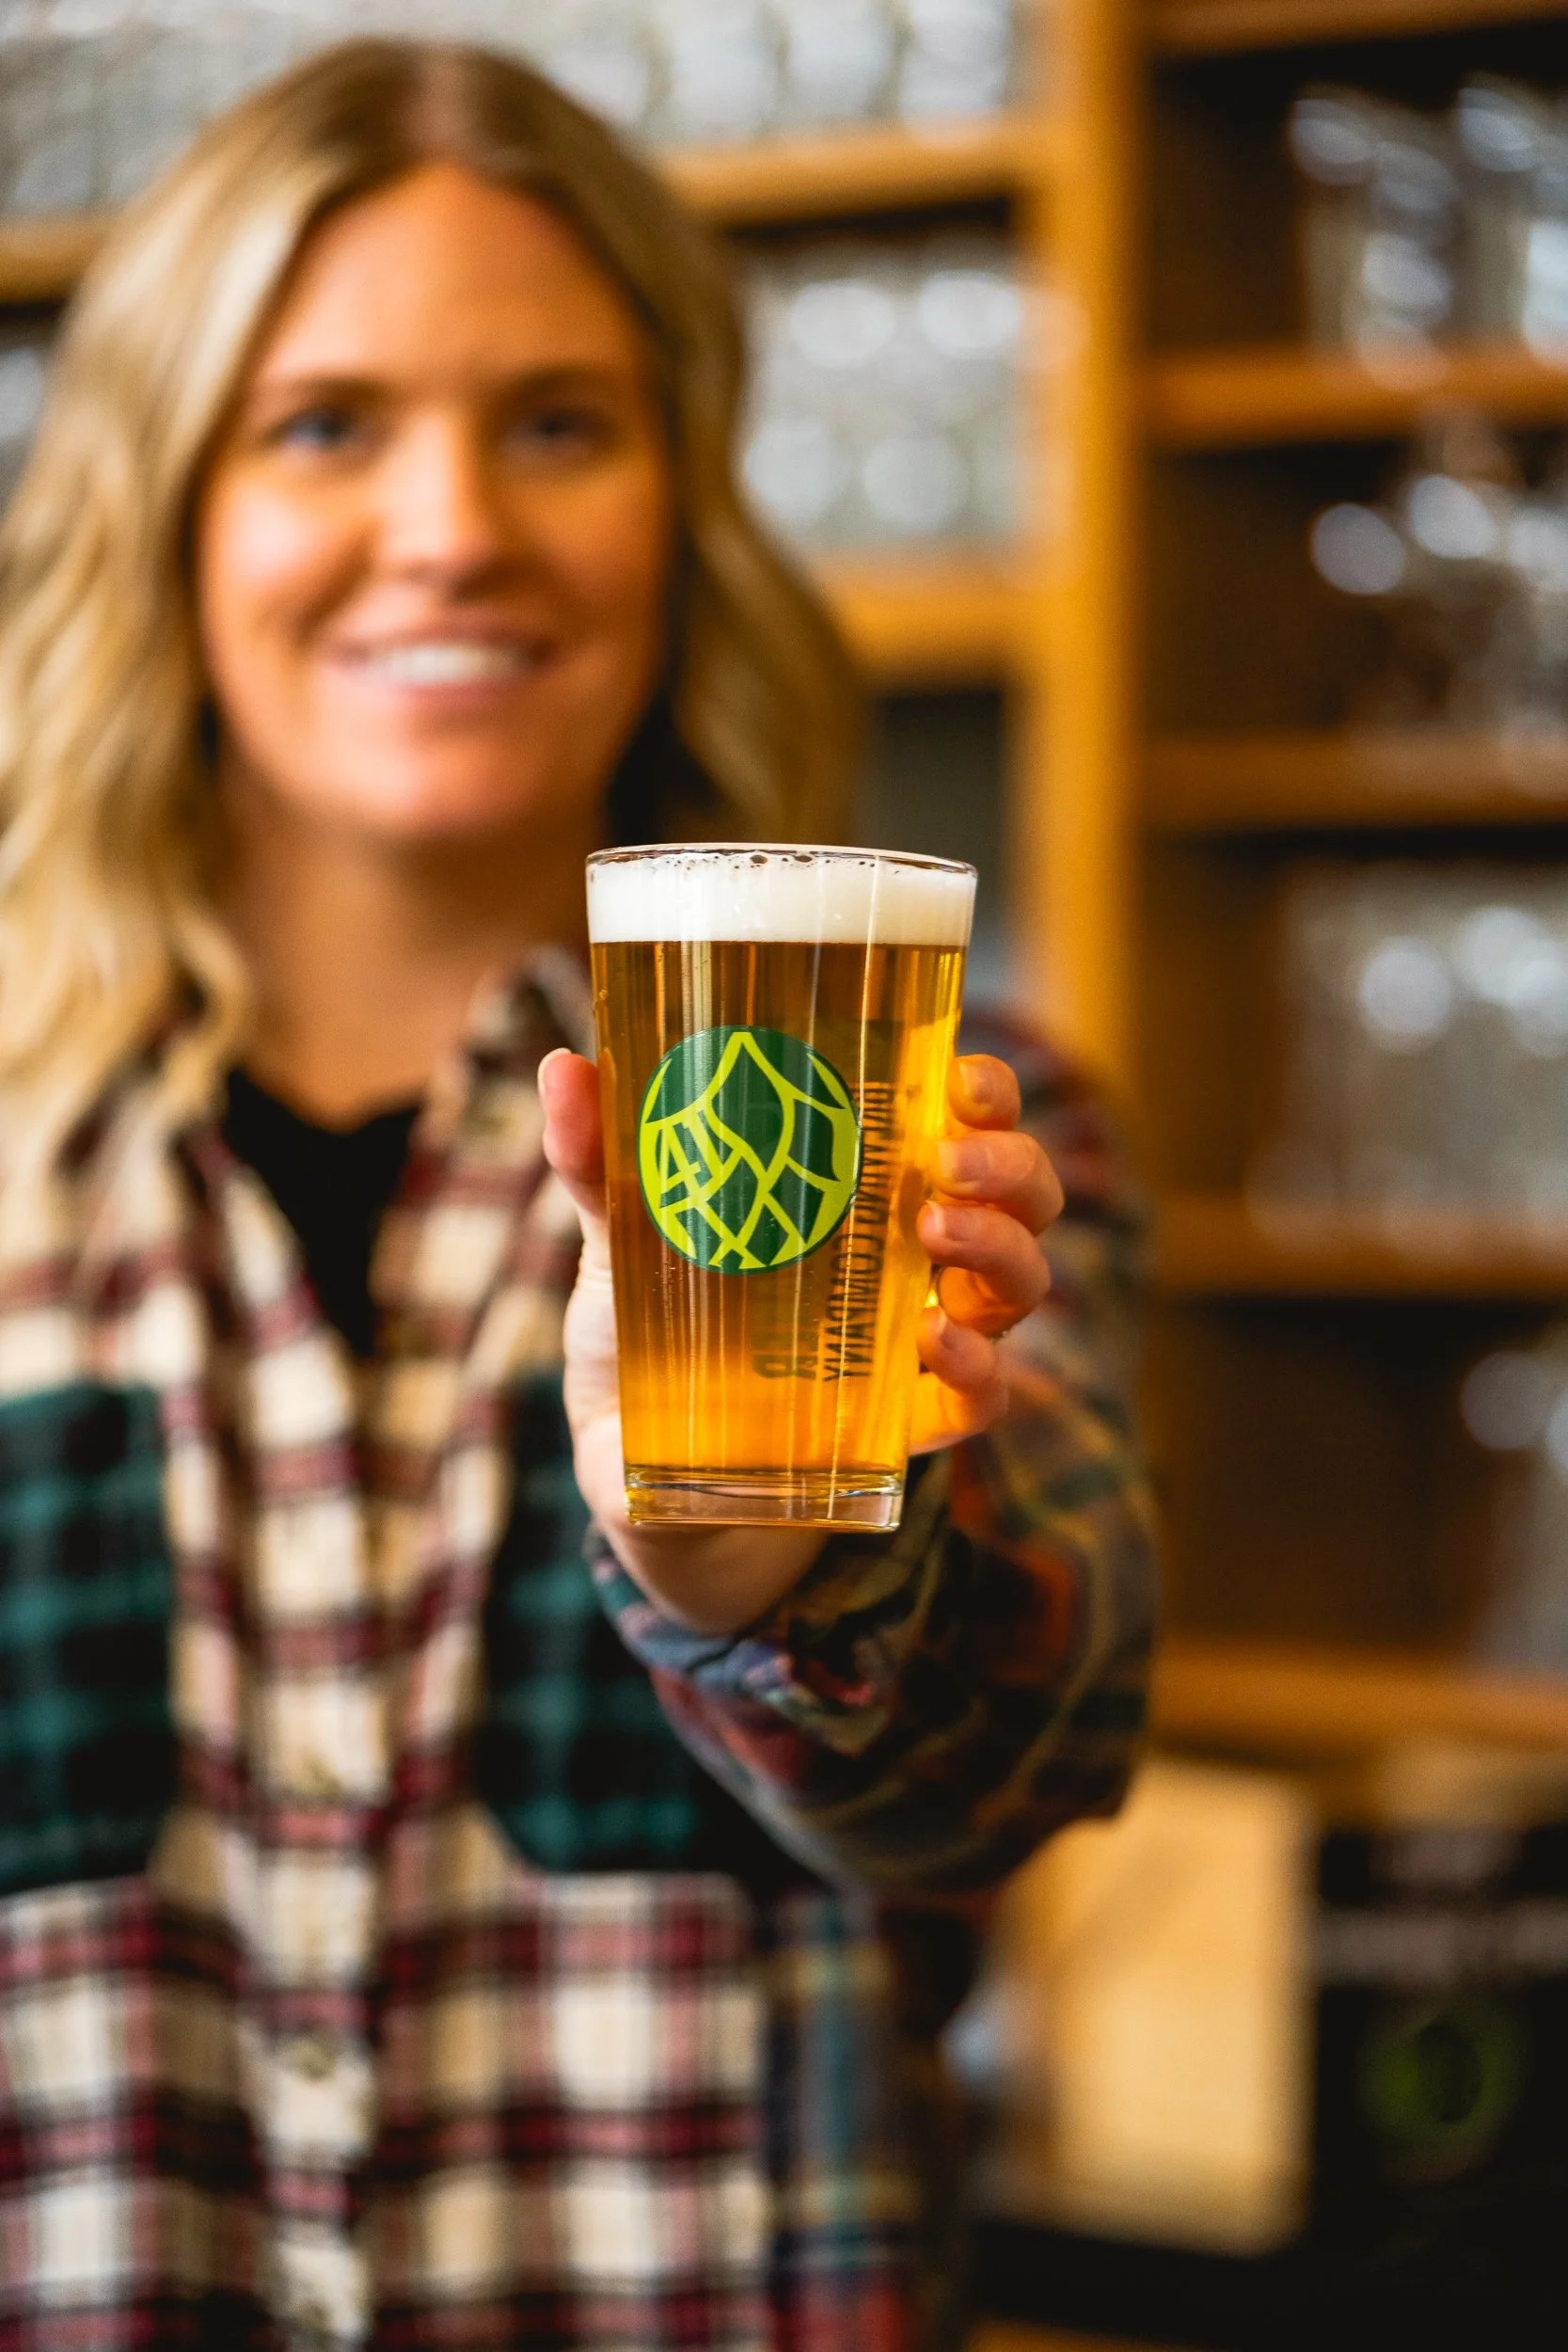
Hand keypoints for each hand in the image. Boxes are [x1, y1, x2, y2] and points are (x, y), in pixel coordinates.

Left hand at [538, 1047, 1061, 1636]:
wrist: (629, 1464)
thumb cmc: (640, 1330)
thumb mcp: (617, 1238)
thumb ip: (598, 1158)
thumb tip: (564, 1066)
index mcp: (862, 1186)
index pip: (964, 1118)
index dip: (985, 1091)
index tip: (960, 1080)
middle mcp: (912, 1257)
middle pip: (1023, 1193)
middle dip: (1010, 1166)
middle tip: (947, 1165)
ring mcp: (920, 1343)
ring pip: (1023, 1285)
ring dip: (1002, 1252)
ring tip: (937, 1237)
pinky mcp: (905, 1429)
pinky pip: (984, 1400)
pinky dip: (981, 1372)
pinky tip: (938, 1348)